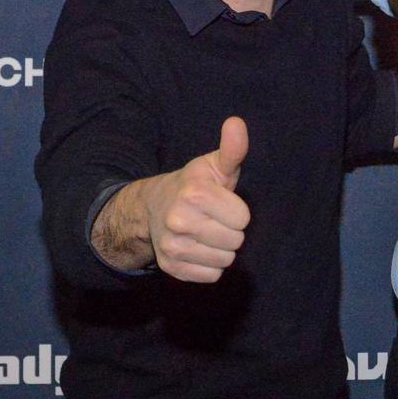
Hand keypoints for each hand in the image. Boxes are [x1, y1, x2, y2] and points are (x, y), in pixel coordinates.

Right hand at [144, 115, 251, 280]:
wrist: (154, 207)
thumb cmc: (195, 185)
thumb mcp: (214, 165)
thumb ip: (232, 149)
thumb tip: (236, 122)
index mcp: (194, 194)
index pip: (243, 219)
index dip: (236, 211)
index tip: (221, 203)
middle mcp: (179, 221)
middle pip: (236, 241)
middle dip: (230, 230)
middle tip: (212, 219)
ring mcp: (173, 247)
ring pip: (225, 260)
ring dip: (221, 248)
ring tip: (205, 233)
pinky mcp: (172, 267)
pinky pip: (212, 275)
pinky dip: (210, 265)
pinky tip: (197, 248)